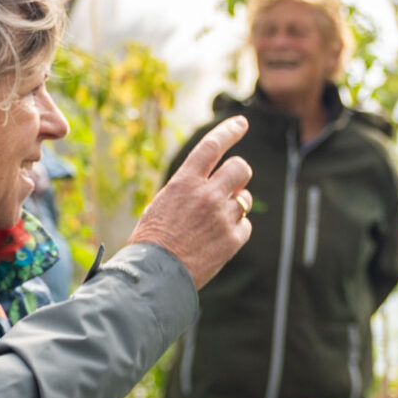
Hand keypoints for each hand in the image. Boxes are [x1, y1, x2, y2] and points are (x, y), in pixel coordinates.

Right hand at [128, 117, 253, 288]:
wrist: (154, 275)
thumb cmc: (152, 241)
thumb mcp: (162, 204)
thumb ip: (188, 190)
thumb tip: (213, 185)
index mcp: (184, 182)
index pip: (212, 146)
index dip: (229, 131)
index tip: (241, 123)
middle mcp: (207, 195)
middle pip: (240, 168)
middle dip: (239, 174)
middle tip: (231, 185)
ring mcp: (222, 217)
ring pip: (245, 199)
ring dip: (236, 205)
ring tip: (214, 222)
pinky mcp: (232, 239)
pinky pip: (245, 225)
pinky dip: (236, 230)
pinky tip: (217, 240)